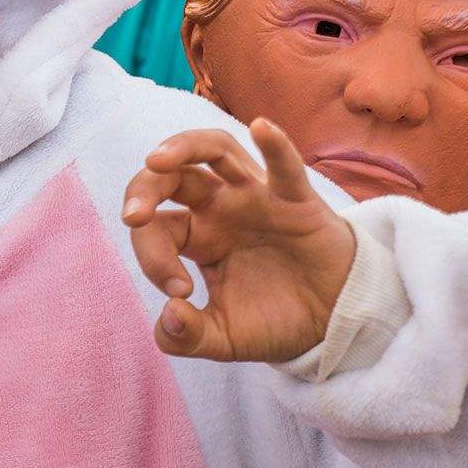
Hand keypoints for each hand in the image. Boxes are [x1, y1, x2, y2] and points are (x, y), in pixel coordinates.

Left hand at [122, 119, 356, 361]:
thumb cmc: (275, 321)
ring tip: (156, 160)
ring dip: (183, 148)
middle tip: (132, 217)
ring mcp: (257, 199)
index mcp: (196, 236)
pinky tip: (263, 128)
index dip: (153, 258)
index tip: (180, 294)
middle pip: (172, 176)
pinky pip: (285, 168)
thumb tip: (168, 316)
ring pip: (217, 151)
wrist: (335, 325)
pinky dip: (275, 145)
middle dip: (143, 189)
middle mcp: (220, 209)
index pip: (156, 229)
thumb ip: (187, 337)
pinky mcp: (298, 203)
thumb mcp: (223, 339)